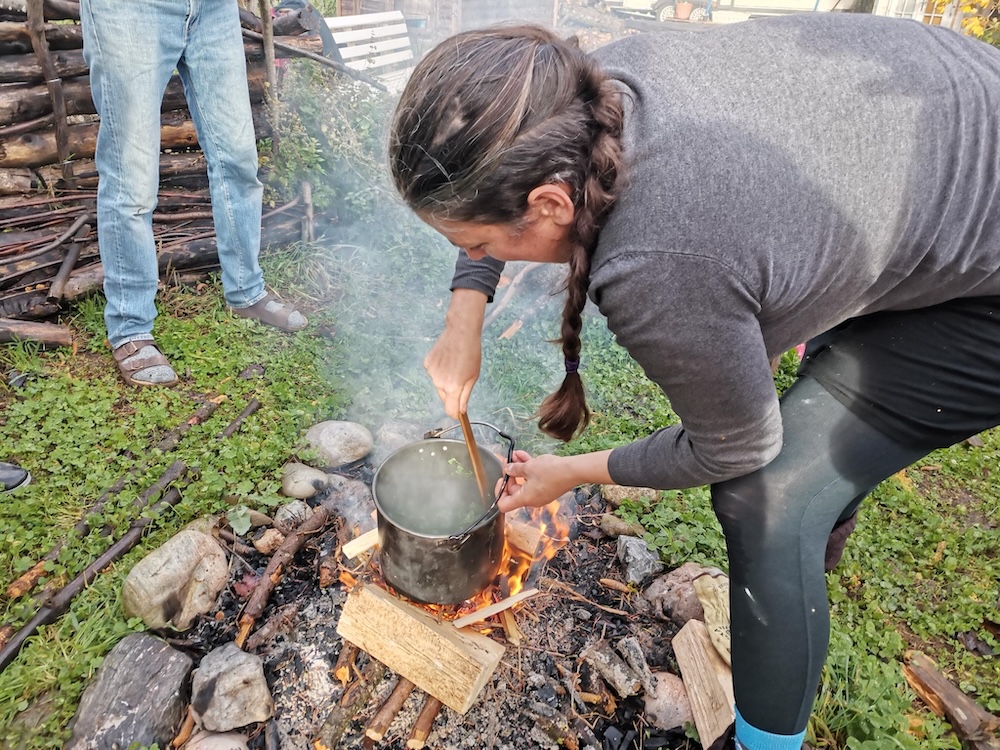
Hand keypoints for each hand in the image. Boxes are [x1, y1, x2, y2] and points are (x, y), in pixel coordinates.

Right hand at [424, 289, 486, 418]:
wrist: (461, 332)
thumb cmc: (471, 353)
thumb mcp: (473, 377)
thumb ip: (465, 396)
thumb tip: (461, 411)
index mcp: (453, 387)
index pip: (450, 410)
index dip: (455, 414)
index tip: (459, 414)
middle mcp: (439, 382)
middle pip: (444, 397)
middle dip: (452, 394)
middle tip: (461, 379)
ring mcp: (432, 373)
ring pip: (439, 385)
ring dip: (445, 380)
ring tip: (455, 366)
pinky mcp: (427, 364)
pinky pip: (434, 374)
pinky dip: (439, 371)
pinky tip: (447, 360)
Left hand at [497, 449, 614, 512]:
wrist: (573, 470)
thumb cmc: (552, 471)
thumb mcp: (529, 466)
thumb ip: (514, 469)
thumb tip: (507, 469)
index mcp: (525, 499)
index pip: (504, 504)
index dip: (499, 492)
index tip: (502, 478)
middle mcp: (532, 500)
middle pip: (514, 491)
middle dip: (510, 475)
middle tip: (508, 462)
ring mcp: (540, 494)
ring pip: (524, 482)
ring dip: (519, 469)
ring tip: (515, 455)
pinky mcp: (547, 488)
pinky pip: (533, 480)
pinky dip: (529, 470)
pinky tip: (525, 456)